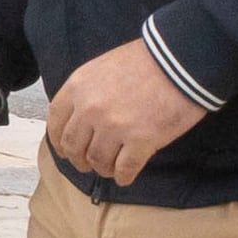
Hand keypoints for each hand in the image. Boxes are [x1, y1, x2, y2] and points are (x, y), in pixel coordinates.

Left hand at [42, 38, 204, 187]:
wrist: (180, 60)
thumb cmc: (146, 60)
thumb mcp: (102, 68)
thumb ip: (87, 92)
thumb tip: (81, 118)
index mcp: (78, 88)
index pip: (56, 122)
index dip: (58, 141)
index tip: (64, 150)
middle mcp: (91, 109)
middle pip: (74, 146)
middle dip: (79, 159)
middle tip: (87, 164)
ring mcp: (115, 127)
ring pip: (98, 161)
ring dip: (102, 169)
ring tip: (109, 169)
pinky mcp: (141, 141)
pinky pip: (125, 168)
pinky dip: (123, 176)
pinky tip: (125, 177)